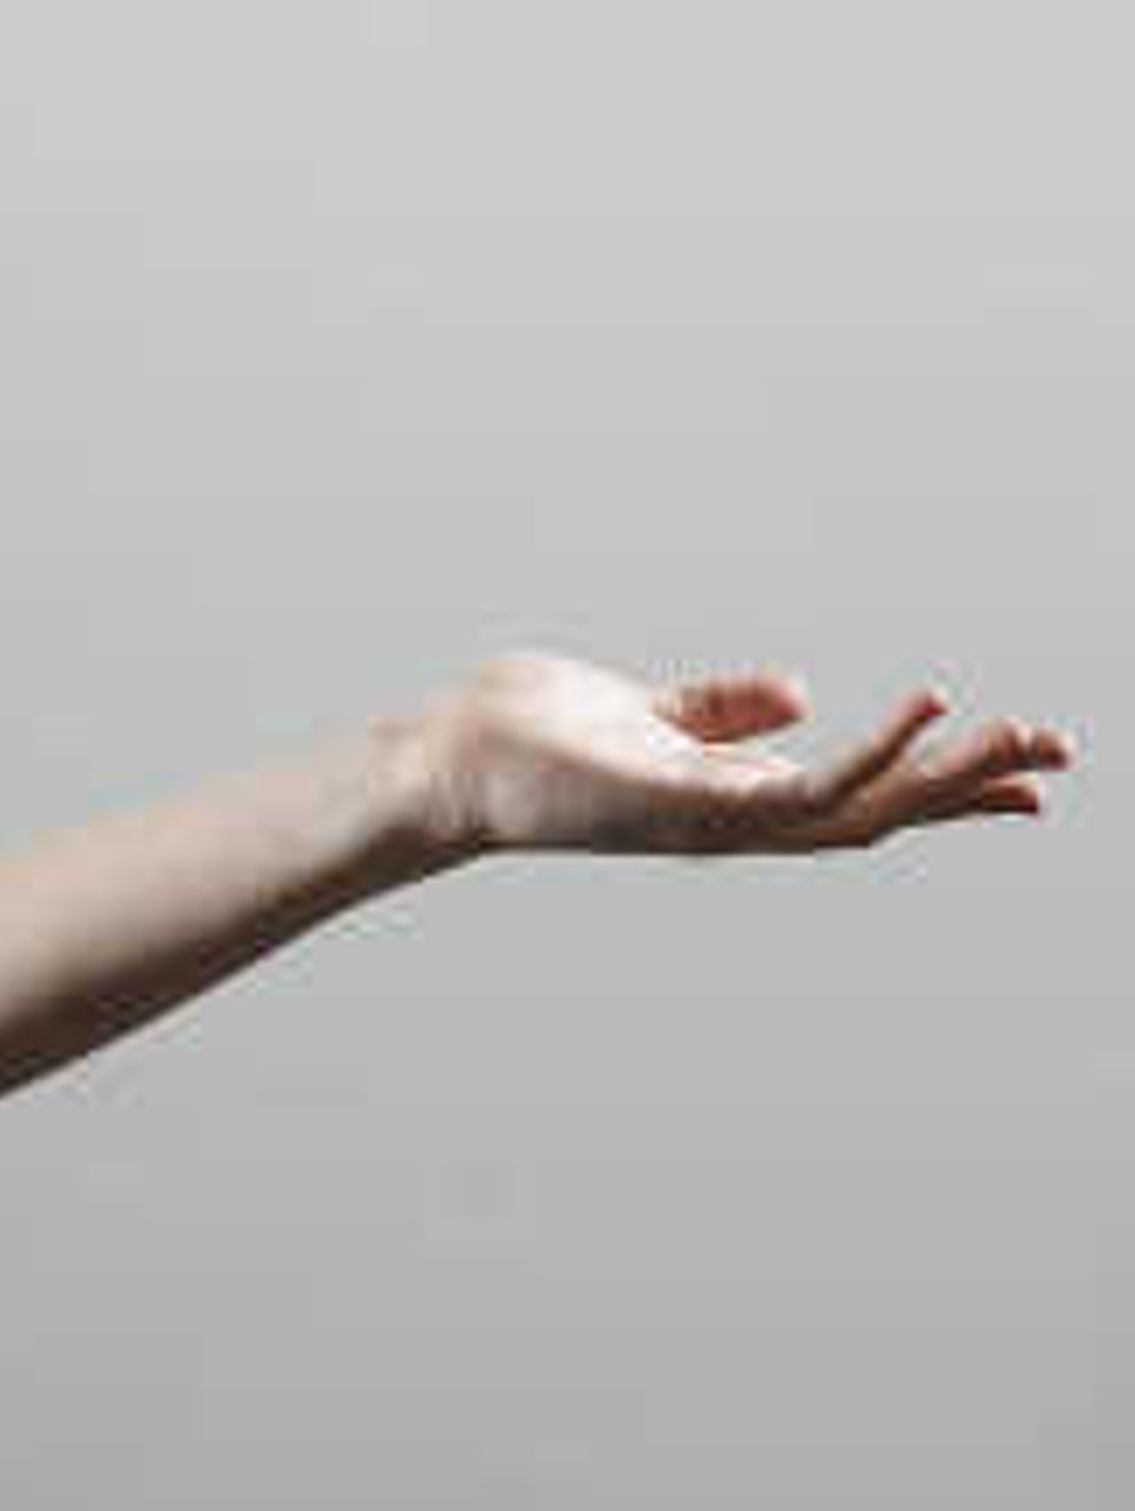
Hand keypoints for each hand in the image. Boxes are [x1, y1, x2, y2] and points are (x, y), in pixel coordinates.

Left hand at [410, 649, 1073, 859]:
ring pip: (863, 807)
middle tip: (1060, 755)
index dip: (940, 785)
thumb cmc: (534, 736)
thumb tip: (796, 693)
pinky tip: (925, 708)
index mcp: (733, 793)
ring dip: (948, 775)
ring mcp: (716, 817)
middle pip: (881, 810)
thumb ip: (718, 710)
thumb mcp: (647, 710)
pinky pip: (803, 785)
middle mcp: (735, 816)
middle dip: (972, 787)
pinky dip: (871, 749)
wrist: (450, 758)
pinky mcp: (687, 803)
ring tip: (1024, 738)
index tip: (1024, 773)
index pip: (859, 794)